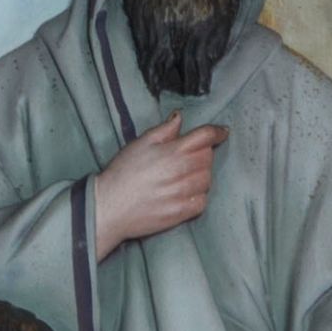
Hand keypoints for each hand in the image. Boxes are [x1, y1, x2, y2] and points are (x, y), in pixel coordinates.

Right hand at [92, 117, 224, 256]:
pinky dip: (198, 196)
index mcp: (173, 151)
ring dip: (201, 175)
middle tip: (187, 157)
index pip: (206, 136)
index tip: (223, 132)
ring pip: (207, 180)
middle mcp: (181, 171)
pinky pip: (202, 202)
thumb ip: (164, 130)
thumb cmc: (122, 172)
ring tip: (184, 176)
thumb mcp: (140, 143)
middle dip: (203, 153)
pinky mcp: (180, 213)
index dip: (217, 132)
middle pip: (208, 157)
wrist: (109, 206)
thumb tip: (179, 117)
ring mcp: (182, 193)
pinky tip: (185, 194)